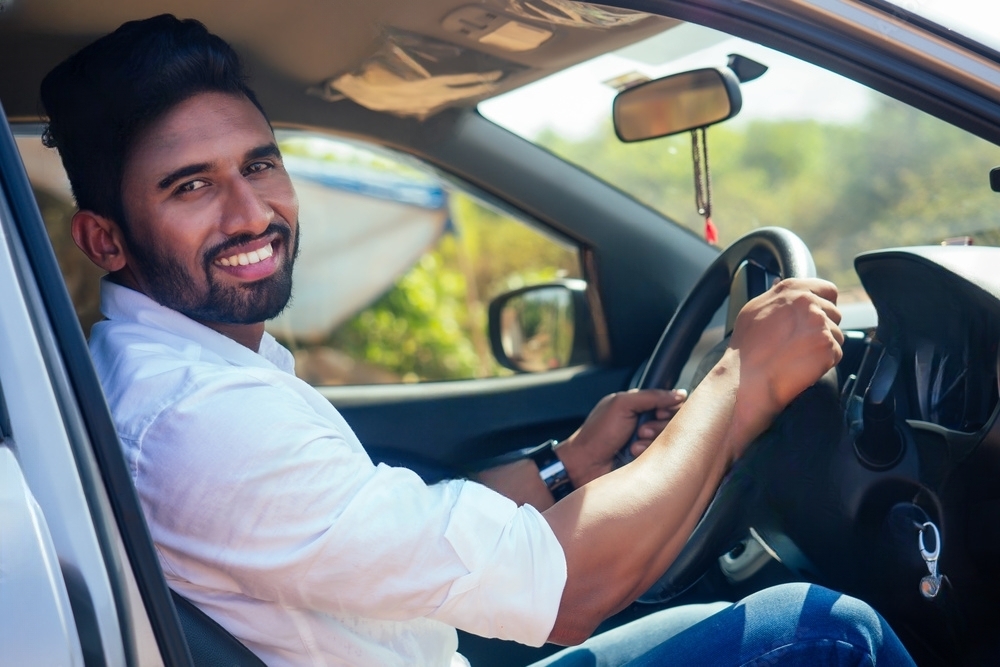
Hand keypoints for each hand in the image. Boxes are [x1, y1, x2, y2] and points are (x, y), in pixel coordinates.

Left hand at [556, 388, 686, 486]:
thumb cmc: (597, 434)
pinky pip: (663, 455)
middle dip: (659, 426)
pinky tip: (634, 454)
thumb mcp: (621, 405)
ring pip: (671, 439)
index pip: (669, 401)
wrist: (584, 465)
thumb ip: (650, 396)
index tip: (659, 413)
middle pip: (674, 421)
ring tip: (634, 444)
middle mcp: (645, 422)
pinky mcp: (648, 459)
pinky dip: (649, 453)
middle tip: (641, 430)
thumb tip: (679, 394)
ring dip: (652, 440)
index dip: (669, 408)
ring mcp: (647, 442)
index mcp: (637, 405)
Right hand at [726, 277, 843, 450]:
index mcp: (792, 290)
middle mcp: (809, 303)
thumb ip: (775, 295)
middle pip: (834, 313)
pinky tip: (803, 366)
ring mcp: (820, 325)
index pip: (828, 290)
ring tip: (798, 356)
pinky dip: (824, 362)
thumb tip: (782, 283)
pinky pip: (836, 353)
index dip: (825, 304)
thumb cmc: (746, 348)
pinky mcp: (828, 347)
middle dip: (822, 328)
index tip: (816, 317)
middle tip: (800, 343)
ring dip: (823, 346)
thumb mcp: (753, 310)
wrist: (746, 379)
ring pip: (836, 334)